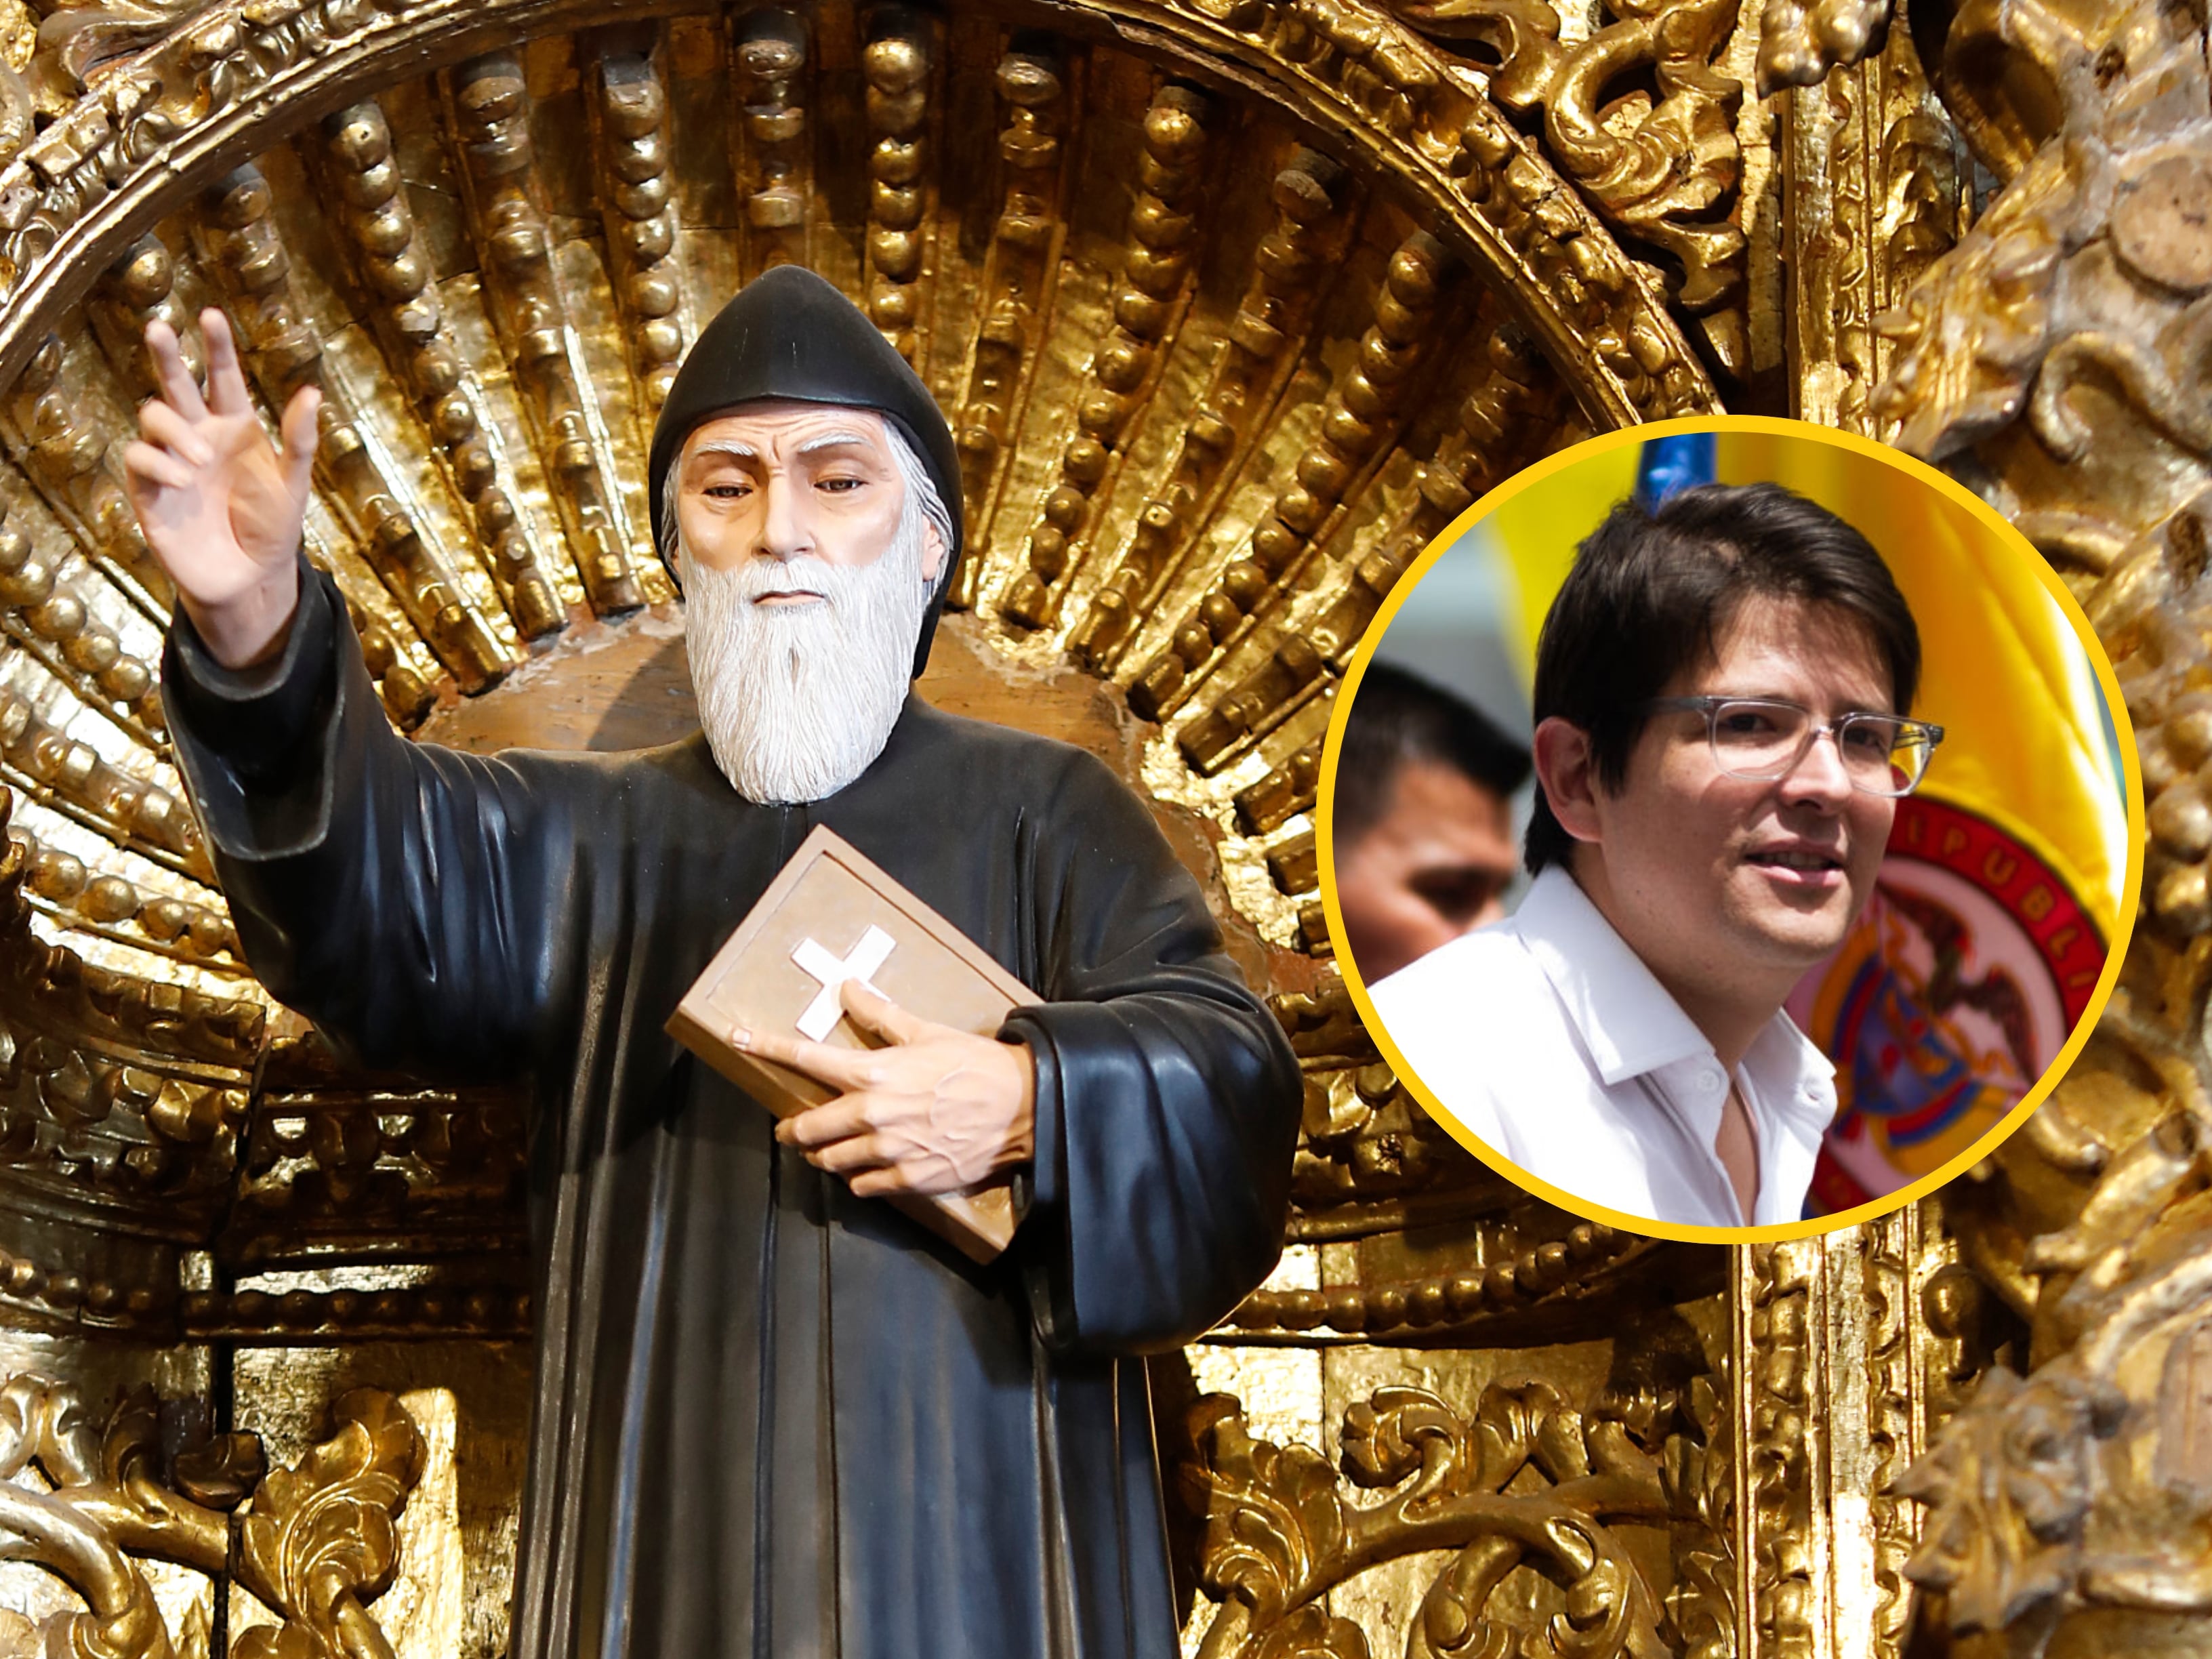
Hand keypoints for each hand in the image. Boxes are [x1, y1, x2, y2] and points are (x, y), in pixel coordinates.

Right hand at [121, 308, 319, 668]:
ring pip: (153, 415)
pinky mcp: (149, 488)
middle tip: (160, 326)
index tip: (209, 314)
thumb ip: (299, 439)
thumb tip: (312, 391)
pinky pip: (138, 456)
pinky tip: (183, 480)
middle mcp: (199, 435)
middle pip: (176, 383)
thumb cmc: (273, 528)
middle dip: (166, 353)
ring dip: (175, 430)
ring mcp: (172, 459)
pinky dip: (159, 462)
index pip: (223, 377)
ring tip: (202, 461)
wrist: (249, 577)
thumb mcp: (294, 483)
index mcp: (236, 427)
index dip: (217, 346)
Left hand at [736, 980, 1035, 1197]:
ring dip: (824, 1155)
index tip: (738, 1038)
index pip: (805, 1057)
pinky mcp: (909, 1180)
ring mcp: (889, 1152)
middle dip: (793, 1129)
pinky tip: (865, 1169)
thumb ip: (880, 1014)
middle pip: (808, 1128)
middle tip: (792, 1128)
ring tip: (829, 1149)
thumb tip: (847, 987)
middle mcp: (873, 1115)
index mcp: (874, 1073)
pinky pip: (864, 1187)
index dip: (767, 1046)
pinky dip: (858, 1178)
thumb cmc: (975, 1064)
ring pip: (832, 1161)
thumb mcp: (927, 1031)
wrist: (1022, 1108)